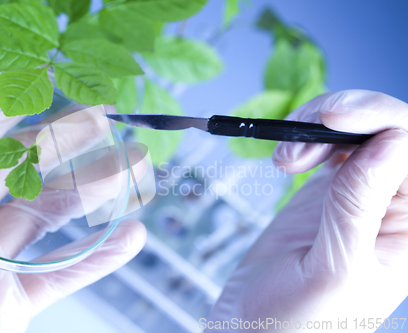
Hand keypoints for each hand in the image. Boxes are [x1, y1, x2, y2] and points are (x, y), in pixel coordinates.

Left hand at [0, 94, 146, 331]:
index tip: (36, 90)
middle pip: (16, 177)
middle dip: (60, 148)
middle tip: (103, 123)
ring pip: (46, 220)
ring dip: (91, 198)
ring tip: (132, 174)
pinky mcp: (12, 299)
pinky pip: (59, 272)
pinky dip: (96, 258)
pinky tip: (130, 238)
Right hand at [207, 90, 407, 331]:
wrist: (253, 328)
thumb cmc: (297, 320)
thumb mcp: (333, 269)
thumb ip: (360, 205)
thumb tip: (391, 140)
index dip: (384, 122)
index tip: (333, 119)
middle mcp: (393, 209)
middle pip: (392, 132)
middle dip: (349, 117)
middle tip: (305, 129)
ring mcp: (359, 195)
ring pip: (360, 132)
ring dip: (319, 127)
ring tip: (284, 160)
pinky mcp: (328, 191)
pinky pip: (330, 145)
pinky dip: (305, 137)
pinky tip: (287, 159)